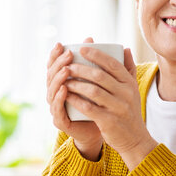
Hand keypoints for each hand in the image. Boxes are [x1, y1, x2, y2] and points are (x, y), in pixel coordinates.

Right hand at [46, 38, 102, 160]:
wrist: (107, 131)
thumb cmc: (105, 104)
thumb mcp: (109, 84)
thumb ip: (113, 67)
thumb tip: (124, 48)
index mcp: (65, 83)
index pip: (55, 66)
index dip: (55, 55)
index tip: (62, 44)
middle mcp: (58, 94)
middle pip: (51, 75)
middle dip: (58, 63)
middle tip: (68, 54)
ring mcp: (57, 108)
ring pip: (52, 90)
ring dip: (58, 78)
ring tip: (67, 69)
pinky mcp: (61, 121)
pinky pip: (57, 108)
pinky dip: (59, 98)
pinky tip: (65, 89)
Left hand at [65, 46, 157, 169]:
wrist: (135, 138)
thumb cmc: (130, 110)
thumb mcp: (133, 89)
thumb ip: (129, 69)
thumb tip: (126, 48)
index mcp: (130, 83)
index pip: (113, 63)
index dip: (96, 54)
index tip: (81, 48)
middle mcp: (126, 94)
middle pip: (100, 76)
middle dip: (81, 68)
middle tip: (68, 65)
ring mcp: (118, 108)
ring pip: (93, 91)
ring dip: (76, 83)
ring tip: (65, 79)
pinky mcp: (109, 122)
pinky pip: (89, 108)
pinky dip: (76, 100)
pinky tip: (66, 95)